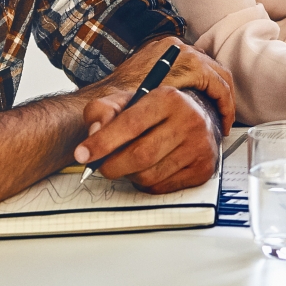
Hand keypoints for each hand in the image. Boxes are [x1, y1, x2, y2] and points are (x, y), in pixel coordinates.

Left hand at [72, 38, 234, 192]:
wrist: (197, 117)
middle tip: (102, 165)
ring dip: (130, 175)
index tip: (82, 154)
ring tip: (131, 162)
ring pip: (149, 176)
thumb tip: (94, 133)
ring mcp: (200, 146)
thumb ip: (103, 111)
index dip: (102, 142)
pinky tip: (149, 168)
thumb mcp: (126, 101)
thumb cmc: (156, 111)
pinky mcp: (203, 168)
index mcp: (169, 98)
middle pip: (140, 156)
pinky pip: (161, 188)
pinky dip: (147, 184)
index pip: (131, 125)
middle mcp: (190, 120)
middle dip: (112, 165)